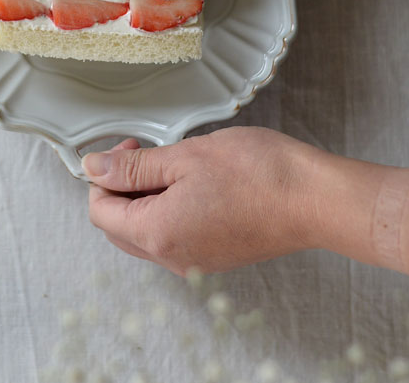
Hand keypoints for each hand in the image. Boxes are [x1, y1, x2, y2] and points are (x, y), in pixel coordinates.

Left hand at [83, 128, 318, 275]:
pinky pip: (174, 238)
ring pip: (146, 233)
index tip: (127, 146)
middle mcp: (173, 258)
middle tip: (146, 151)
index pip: (101, 212)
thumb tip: (94, 168)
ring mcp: (196, 263)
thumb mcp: (185, 156)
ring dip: (147, 198)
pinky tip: (194, 182)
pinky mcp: (216, 257)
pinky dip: (170, 209)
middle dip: (122, 187)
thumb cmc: (257, 173)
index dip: (104, 175)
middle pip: (119, 227)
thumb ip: (134, 166)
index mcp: (158, 233)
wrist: (314, 200)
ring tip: (175, 164)